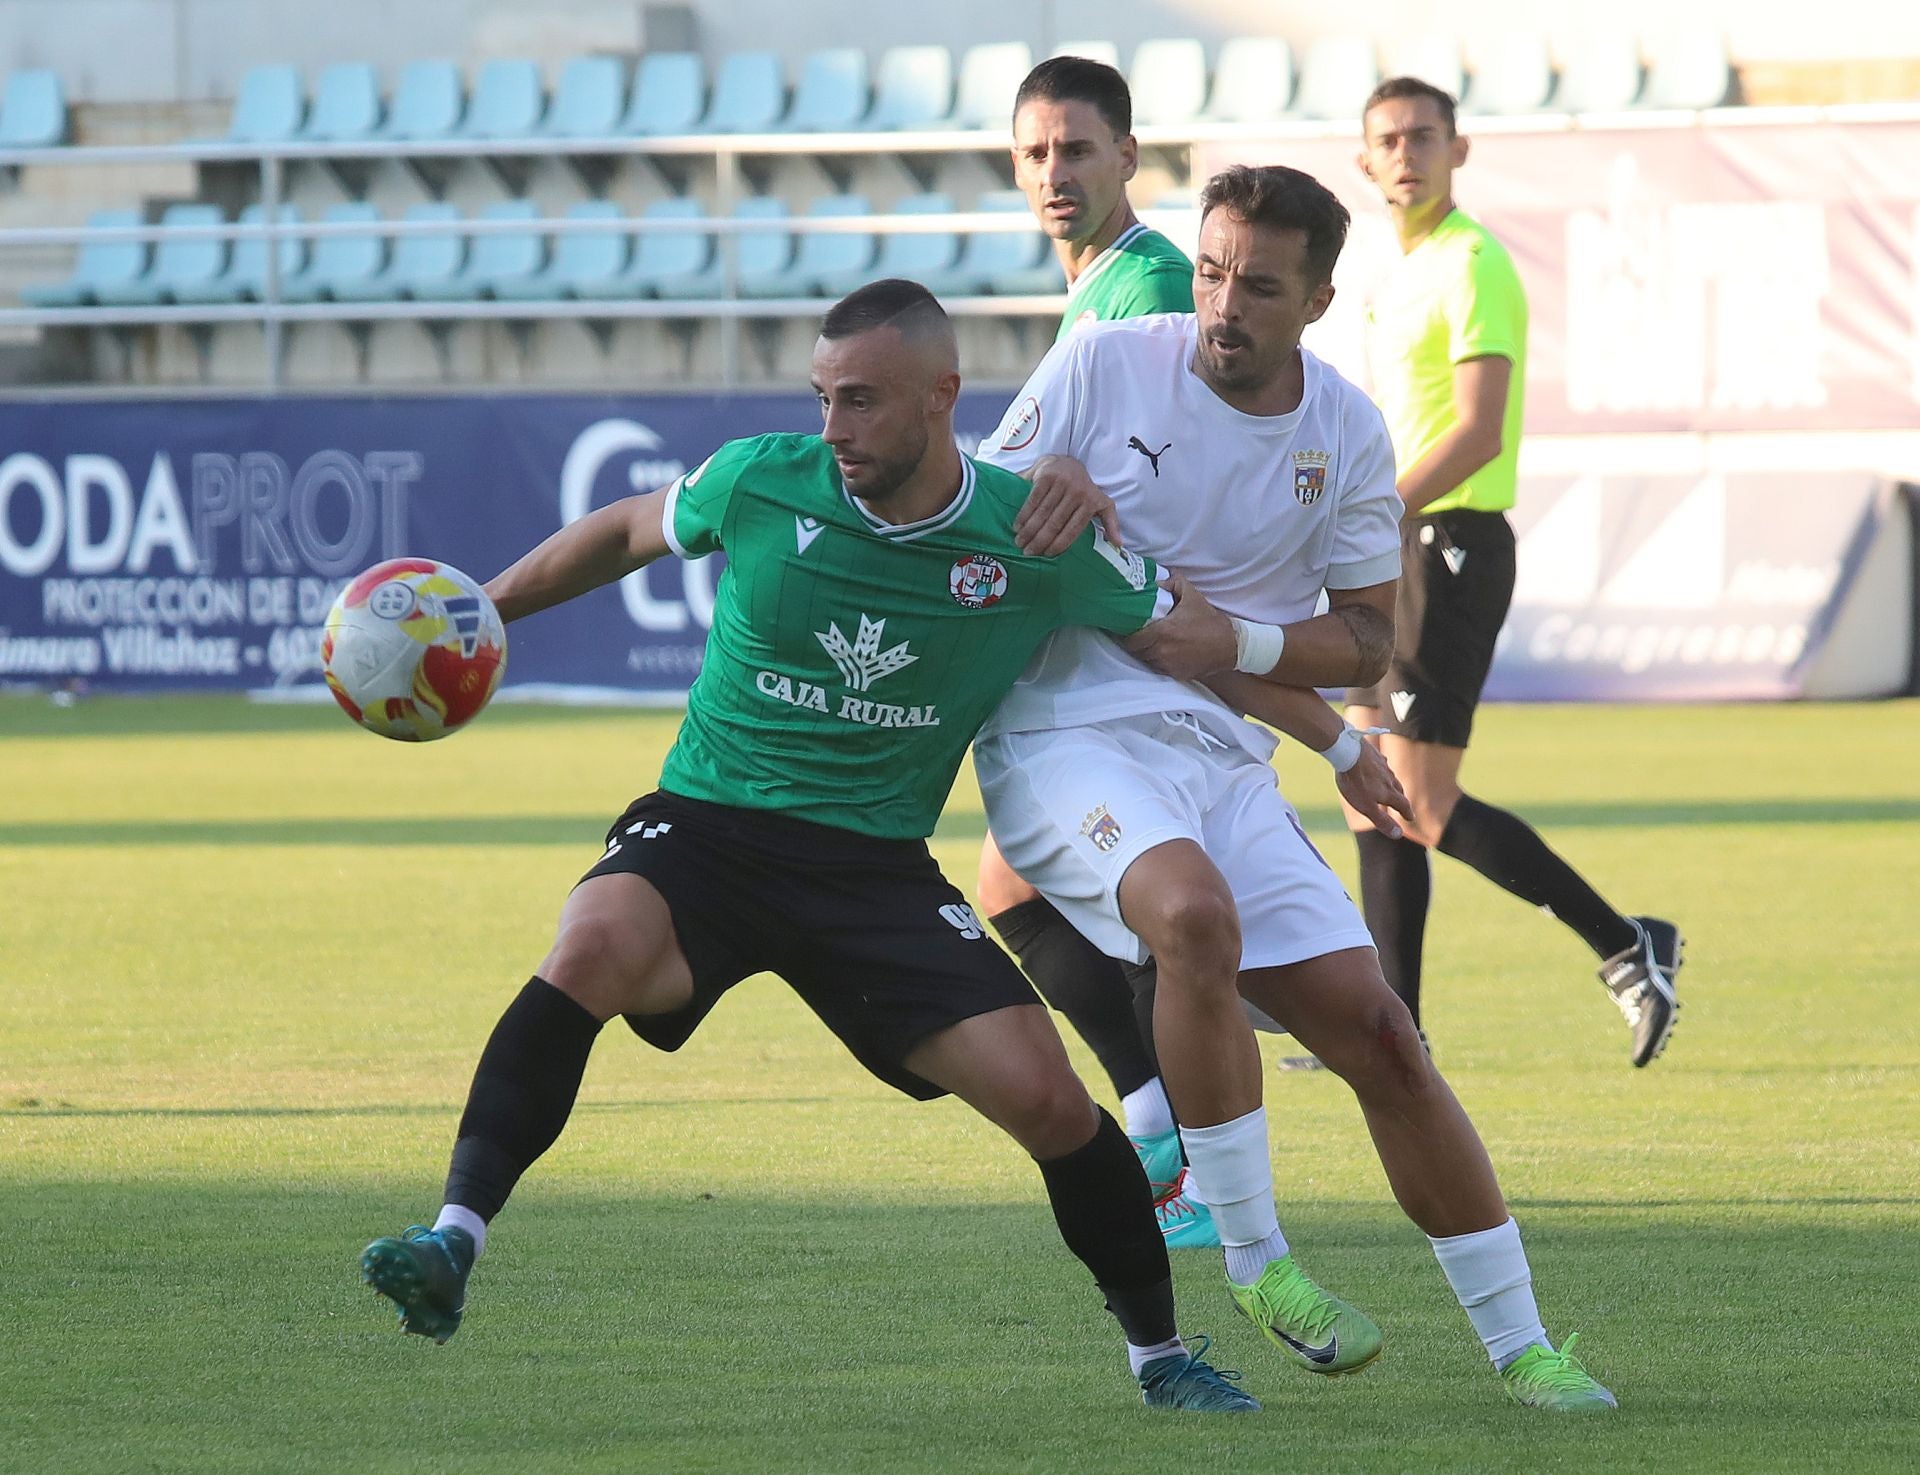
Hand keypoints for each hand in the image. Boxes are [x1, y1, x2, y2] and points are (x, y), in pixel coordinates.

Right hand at [1015, 455, 1122, 555]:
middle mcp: (1077, 492)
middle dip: (1040, 540)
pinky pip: (1033, 499)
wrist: (1069, 461)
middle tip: (1028, 552)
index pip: (1072, 529)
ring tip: (1019, 542)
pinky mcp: (1047, 475)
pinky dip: (1024, 514)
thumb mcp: (1103, 504)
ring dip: (1029, 530)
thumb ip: (1111, 523)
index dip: (1058, 544)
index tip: (1046, 555)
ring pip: (1043, 513)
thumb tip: (1119, 544)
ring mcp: (1062, 483)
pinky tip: (1017, 525)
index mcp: (1090, 502)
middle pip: (1055, 523)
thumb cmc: (1085, 489)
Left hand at [1123, 572, 1237, 678]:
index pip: (1131, 640)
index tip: (1131, 628)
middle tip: (1141, 633)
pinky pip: (1159, 668)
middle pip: (1137, 651)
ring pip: (1147, 660)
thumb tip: (1156, 582)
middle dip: (1137, 643)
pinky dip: (1159, 661)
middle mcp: (1162, 651)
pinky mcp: (1176, 674)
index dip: (1128, 635)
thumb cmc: (1209, 621)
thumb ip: (1172, 583)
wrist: (1230, 646)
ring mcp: (1169, 665)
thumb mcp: (1192, 595)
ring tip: (1153, 642)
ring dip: (1147, 652)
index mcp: (1162, 632)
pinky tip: (1166, 651)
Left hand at [1335, 739, 1412, 839]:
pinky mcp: (1373, 754)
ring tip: (1390, 787)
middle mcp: (1388, 778)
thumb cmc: (1355, 782)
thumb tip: (1398, 834)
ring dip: (1392, 784)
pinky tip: (1378, 767)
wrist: (1348, 751)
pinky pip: (1380, 763)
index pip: (1403, 804)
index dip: (1407, 812)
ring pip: (1390, 776)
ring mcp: (1381, 765)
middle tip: (1402, 804)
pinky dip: (1381, 769)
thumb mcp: (1366, 807)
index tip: (1410, 818)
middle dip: (1401, 798)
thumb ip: (1382, 821)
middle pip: (1398, 789)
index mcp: (1388, 792)